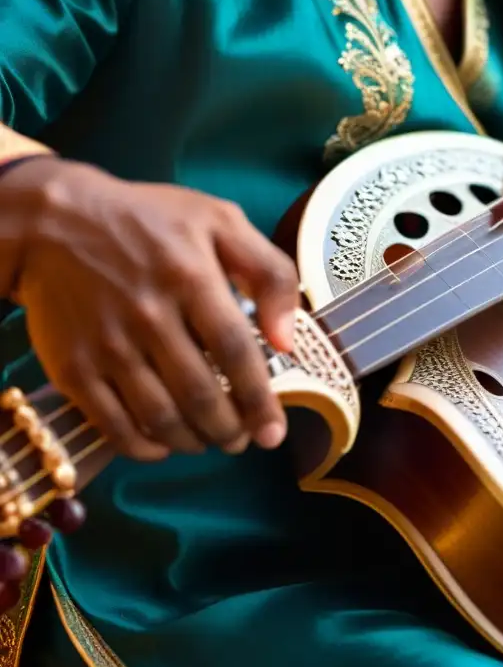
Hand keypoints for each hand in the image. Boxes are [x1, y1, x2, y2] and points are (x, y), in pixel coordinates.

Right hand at [5, 157, 298, 459]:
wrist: (51, 220)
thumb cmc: (149, 221)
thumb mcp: (221, 222)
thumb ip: (271, 273)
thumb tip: (287, 341)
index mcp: (191, 277)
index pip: (234, 351)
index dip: (258, 399)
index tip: (273, 432)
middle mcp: (148, 315)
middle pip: (199, 394)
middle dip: (228, 429)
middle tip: (241, 439)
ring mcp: (106, 344)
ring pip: (159, 416)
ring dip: (193, 441)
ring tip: (210, 440)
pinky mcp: (72, 366)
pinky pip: (112, 424)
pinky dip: (143, 446)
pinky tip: (164, 444)